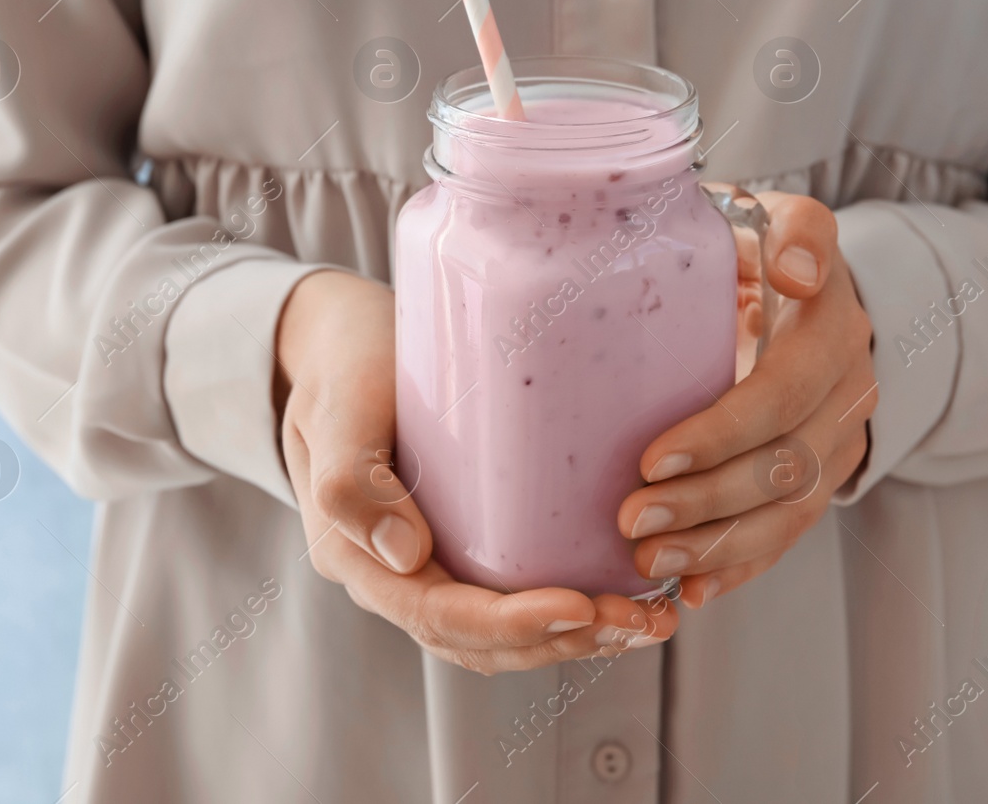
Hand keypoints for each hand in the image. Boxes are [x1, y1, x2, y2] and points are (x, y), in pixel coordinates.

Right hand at [275, 269, 677, 673]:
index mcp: (359, 560)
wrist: (335, 344)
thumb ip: (352, 482)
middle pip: (484, 642)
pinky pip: (515, 596)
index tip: (581, 607)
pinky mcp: (462, 544)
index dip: (513, 624)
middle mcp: (395, 577)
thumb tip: (408, 556)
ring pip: (506, 633)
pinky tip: (628, 593)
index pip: (441, 617)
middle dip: (567, 641)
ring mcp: (429, 566)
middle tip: (642, 621)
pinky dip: (572, 610)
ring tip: (652, 621)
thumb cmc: (342, 367)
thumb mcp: (338, 411)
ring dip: (581, 636)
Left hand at [615, 193, 875, 608]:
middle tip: (631, 520)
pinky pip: (789, 533)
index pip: (785, 388)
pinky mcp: (822, 472)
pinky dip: (740, 567)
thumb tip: (796, 271)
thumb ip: (786, 230)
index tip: (651, 457)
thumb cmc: (745, 242)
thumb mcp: (760, 214)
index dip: (723, 430)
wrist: (790, 275)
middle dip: (707, 499)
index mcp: (831, 319)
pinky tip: (692, 593)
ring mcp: (840, 434)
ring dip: (717, 545)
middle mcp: (848, 382)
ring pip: (790, 508)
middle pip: (786, 461)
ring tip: (647, 564)